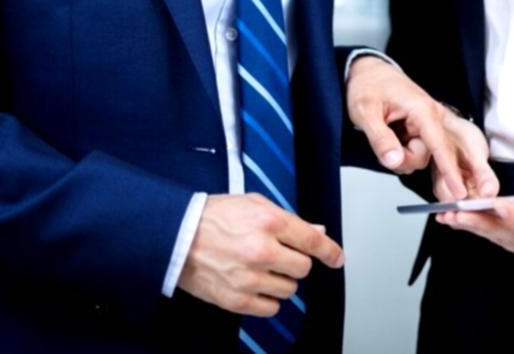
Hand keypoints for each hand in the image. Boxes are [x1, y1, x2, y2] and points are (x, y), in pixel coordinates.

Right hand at [177, 194, 342, 315]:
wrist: (176, 237)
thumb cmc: (213, 217)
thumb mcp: (253, 204)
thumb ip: (288, 218)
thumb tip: (316, 230)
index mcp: (269, 222)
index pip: (313, 241)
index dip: (330, 252)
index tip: (336, 259)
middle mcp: (262, 251)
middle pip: (303, 268)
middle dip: (296, 262)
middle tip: (279, 255)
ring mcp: (249, 278)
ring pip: (289, 290)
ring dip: (280, 280)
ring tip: (260, 267)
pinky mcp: (237, 299)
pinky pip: (271, 308)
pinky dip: (267, 299)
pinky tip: (254, 284)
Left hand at [344, 57, 496, 199]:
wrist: (367, 73)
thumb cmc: (366, 86)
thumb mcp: (364, 111)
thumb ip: (380, 138)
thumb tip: (394, 161)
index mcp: (422, 109)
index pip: (439, 144)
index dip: (449, 169)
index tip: (458, 192)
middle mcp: (429, 118)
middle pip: (427, 156)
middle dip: (404, 159)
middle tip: (382, 149)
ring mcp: (425, 126)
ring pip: (419, 157)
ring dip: (399, 156)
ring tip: (382, 136)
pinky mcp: (419, 133)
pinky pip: (413, 153)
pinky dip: (400, 152)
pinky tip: (390, 138)